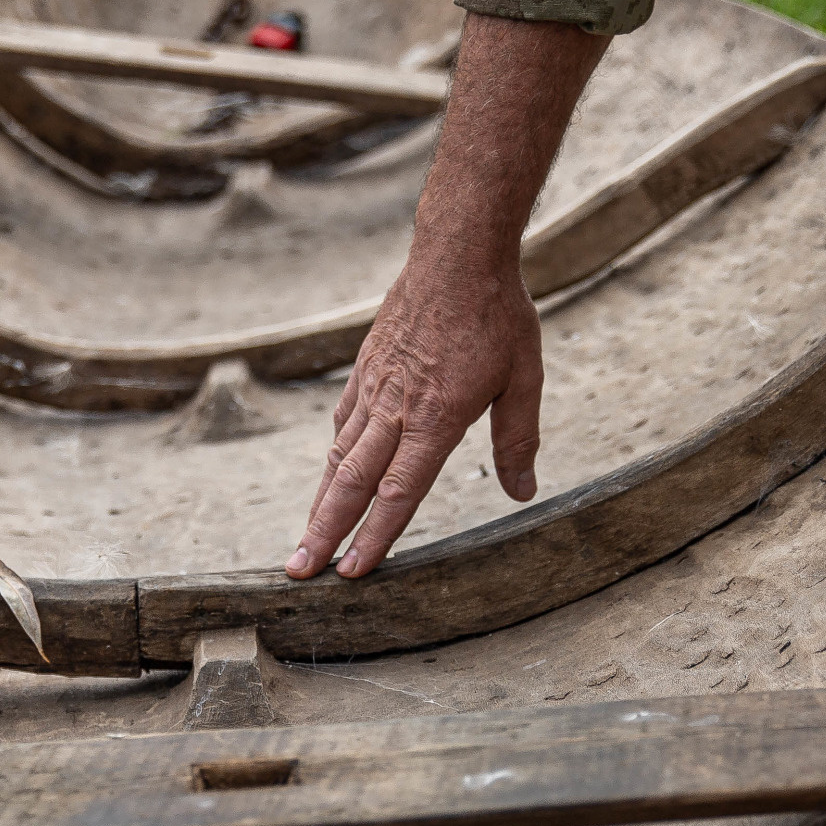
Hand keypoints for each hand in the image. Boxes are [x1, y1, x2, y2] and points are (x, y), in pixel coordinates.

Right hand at [288, 248, 542, 578]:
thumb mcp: (524, 380)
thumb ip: (518, 440)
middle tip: (300, 571)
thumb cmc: (497, 315)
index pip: (400, 491)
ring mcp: (375, 387)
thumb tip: (522, 492)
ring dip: (320, 502)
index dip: (375, 535)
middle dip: (325, 531)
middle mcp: (397, 408)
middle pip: (354, 483)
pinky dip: (335, 456)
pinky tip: (332, 474)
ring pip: (340, 456)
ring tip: (305, 539)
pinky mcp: (366, 368)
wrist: (458, 252)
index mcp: (437, 418)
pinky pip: (344, 421)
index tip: (352, 572)